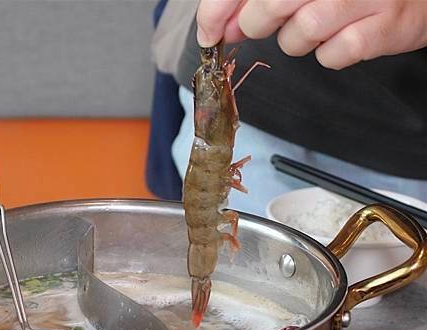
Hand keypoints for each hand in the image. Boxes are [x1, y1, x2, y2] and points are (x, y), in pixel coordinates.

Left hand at [197, 0, 426, 69]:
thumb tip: (222, 23)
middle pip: (269, 8)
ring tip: (317, 24)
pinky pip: (333, 56)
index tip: (209, 32)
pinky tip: (343, 36)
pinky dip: (330, 54)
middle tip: (269, 21)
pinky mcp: (385, 25)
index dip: (218, 9)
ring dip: (298, 40)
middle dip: (258, 24)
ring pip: (299, 35)